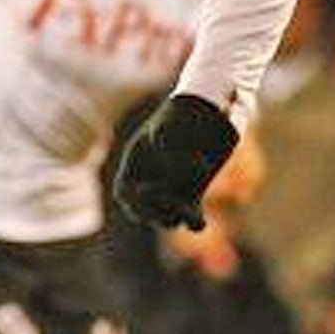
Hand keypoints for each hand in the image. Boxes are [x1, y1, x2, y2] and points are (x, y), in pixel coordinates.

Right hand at [114, 94, 238, 231]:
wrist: (209, 111)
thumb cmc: (183, 115)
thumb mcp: (173, 128)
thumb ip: (171, 151)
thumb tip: (180, 176)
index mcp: (136, 164)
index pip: (125, 194)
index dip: (135, 200)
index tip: (151, 191)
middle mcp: (151, 180)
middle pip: (144, 212)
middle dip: (156, 214)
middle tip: (174, 207)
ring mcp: (172, 189)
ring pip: (167, 216)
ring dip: (175, 217)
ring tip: (189, 213)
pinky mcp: (194, 194)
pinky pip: (190, 215)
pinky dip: (194, 221)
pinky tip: (199, 221)